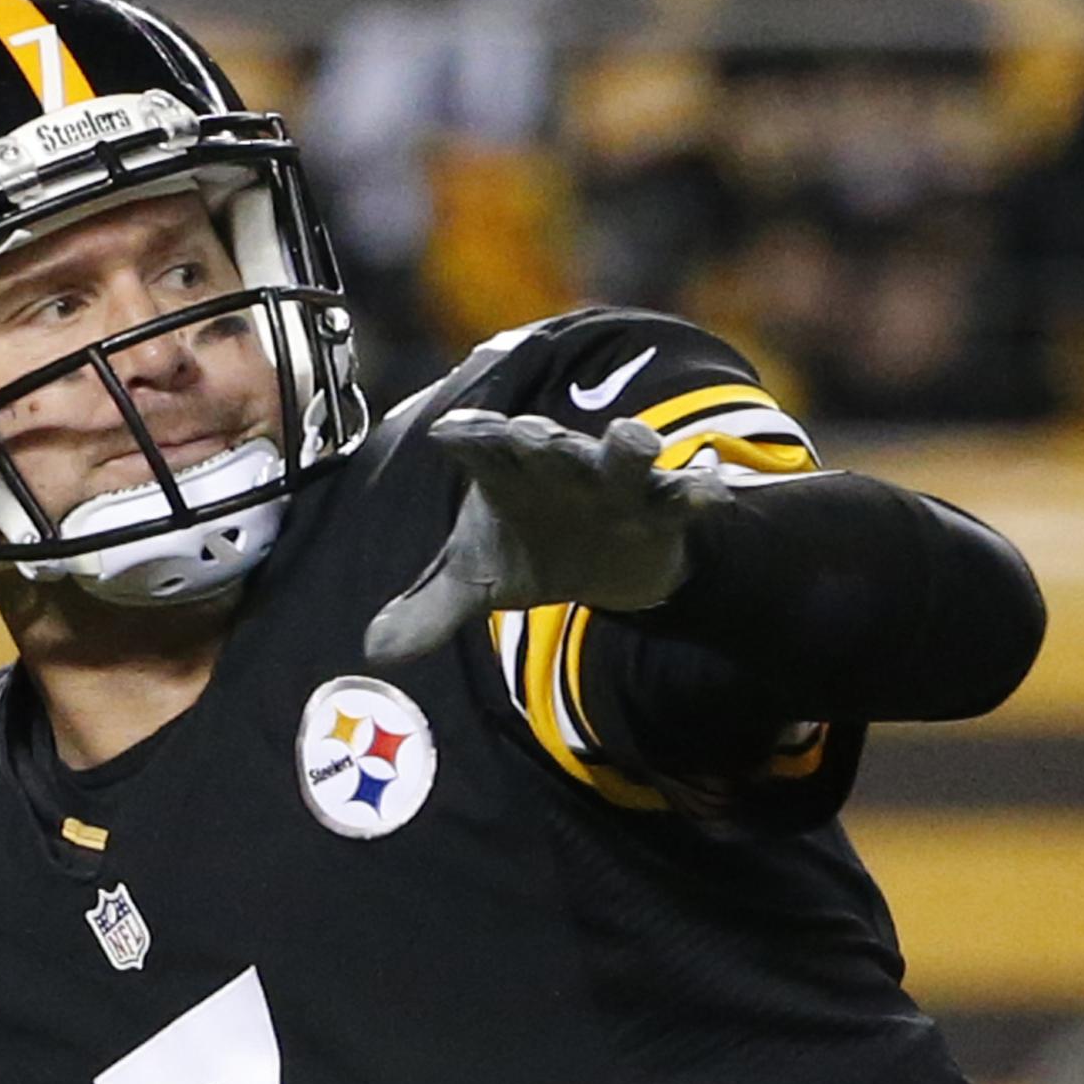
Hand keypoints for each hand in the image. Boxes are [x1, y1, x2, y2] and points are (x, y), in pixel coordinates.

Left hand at [364, 410, 737, 665]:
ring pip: (623, 455)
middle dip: (542, 440)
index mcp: (508, 472)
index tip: (449, 433)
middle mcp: (561, 466)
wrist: (604, 562)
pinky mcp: (661, 507)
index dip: (468, 437)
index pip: (482, 447)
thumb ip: (430, 609)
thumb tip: (374, 650)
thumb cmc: (531, 551)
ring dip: (628, 444)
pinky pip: (681, 496)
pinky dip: (696, 493)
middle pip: (550, 445)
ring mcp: (613, 483)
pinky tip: (709, 494)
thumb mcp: (479, 582)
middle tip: (531, 434)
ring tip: (632, 438)